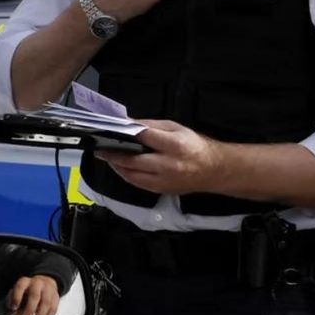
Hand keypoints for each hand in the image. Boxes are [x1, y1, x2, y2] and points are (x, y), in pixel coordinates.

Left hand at [6, 275, 58, 314]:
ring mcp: (48, 289)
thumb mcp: (17, 293)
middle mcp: (37, 283)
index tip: (14, 308)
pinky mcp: (56, 297)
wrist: (44, 283)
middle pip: (34, 296)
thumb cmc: (28, 291)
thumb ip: (13, 302)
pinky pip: (53, 309)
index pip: (20, 287)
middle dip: (30, 310)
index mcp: (25, 282)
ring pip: (46, 303)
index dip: (16, 297)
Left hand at [97, 119, 223, 194]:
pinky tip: (120, 167)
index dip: (125, 133)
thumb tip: (130, 123)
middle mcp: (168, 165)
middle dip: (113, 154)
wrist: (214, 170)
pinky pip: (137, 184)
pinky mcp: (161, 190)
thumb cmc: (194, 145)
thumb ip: (152, 125)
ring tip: (107, 157)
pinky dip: (126, 175)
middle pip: (133, 160)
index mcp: (174, 145)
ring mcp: (164, 180)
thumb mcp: (176, 128)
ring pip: (131, 175)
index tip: (110, 130)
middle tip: (100, 148)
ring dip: (116, 166)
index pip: (144, 137)